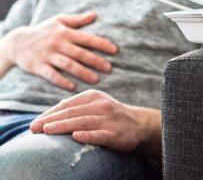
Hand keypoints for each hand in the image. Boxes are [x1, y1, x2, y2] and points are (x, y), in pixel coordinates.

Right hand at [2, 12, 116, 90]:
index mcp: (65, 32)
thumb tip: (95, 14)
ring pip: (68, 65)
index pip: (87, 38)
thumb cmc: (43, 31)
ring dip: (82, 72)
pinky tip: (73, 87)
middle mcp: (58, 43)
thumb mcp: (58, 21)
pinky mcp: (39, 67)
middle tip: (109, 69)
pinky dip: (62, 81)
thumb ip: (77, 20)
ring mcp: (48, 55)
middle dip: (96, 61)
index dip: (101, 44)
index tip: (115, 50)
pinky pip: (52, 75)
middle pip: (80, 53)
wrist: (16, 42)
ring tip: (96, 79)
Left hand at [30, 90, 160, 157]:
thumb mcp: (95, 106)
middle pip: (72, 113)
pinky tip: (75, 137)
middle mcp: (101, 105)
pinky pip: (100, 134)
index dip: (49, 114)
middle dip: (51, 120)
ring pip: (83, 122)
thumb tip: (53, 111)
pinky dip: (88, 135)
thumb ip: (76, 108)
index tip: (34, 123)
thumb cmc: (110, 116)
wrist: (138, 124)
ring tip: (47, 130)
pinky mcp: (116, 133)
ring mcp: (109, 119)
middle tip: (34, 128)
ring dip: (64, 126)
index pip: (67, 105)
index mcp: (93, 97)